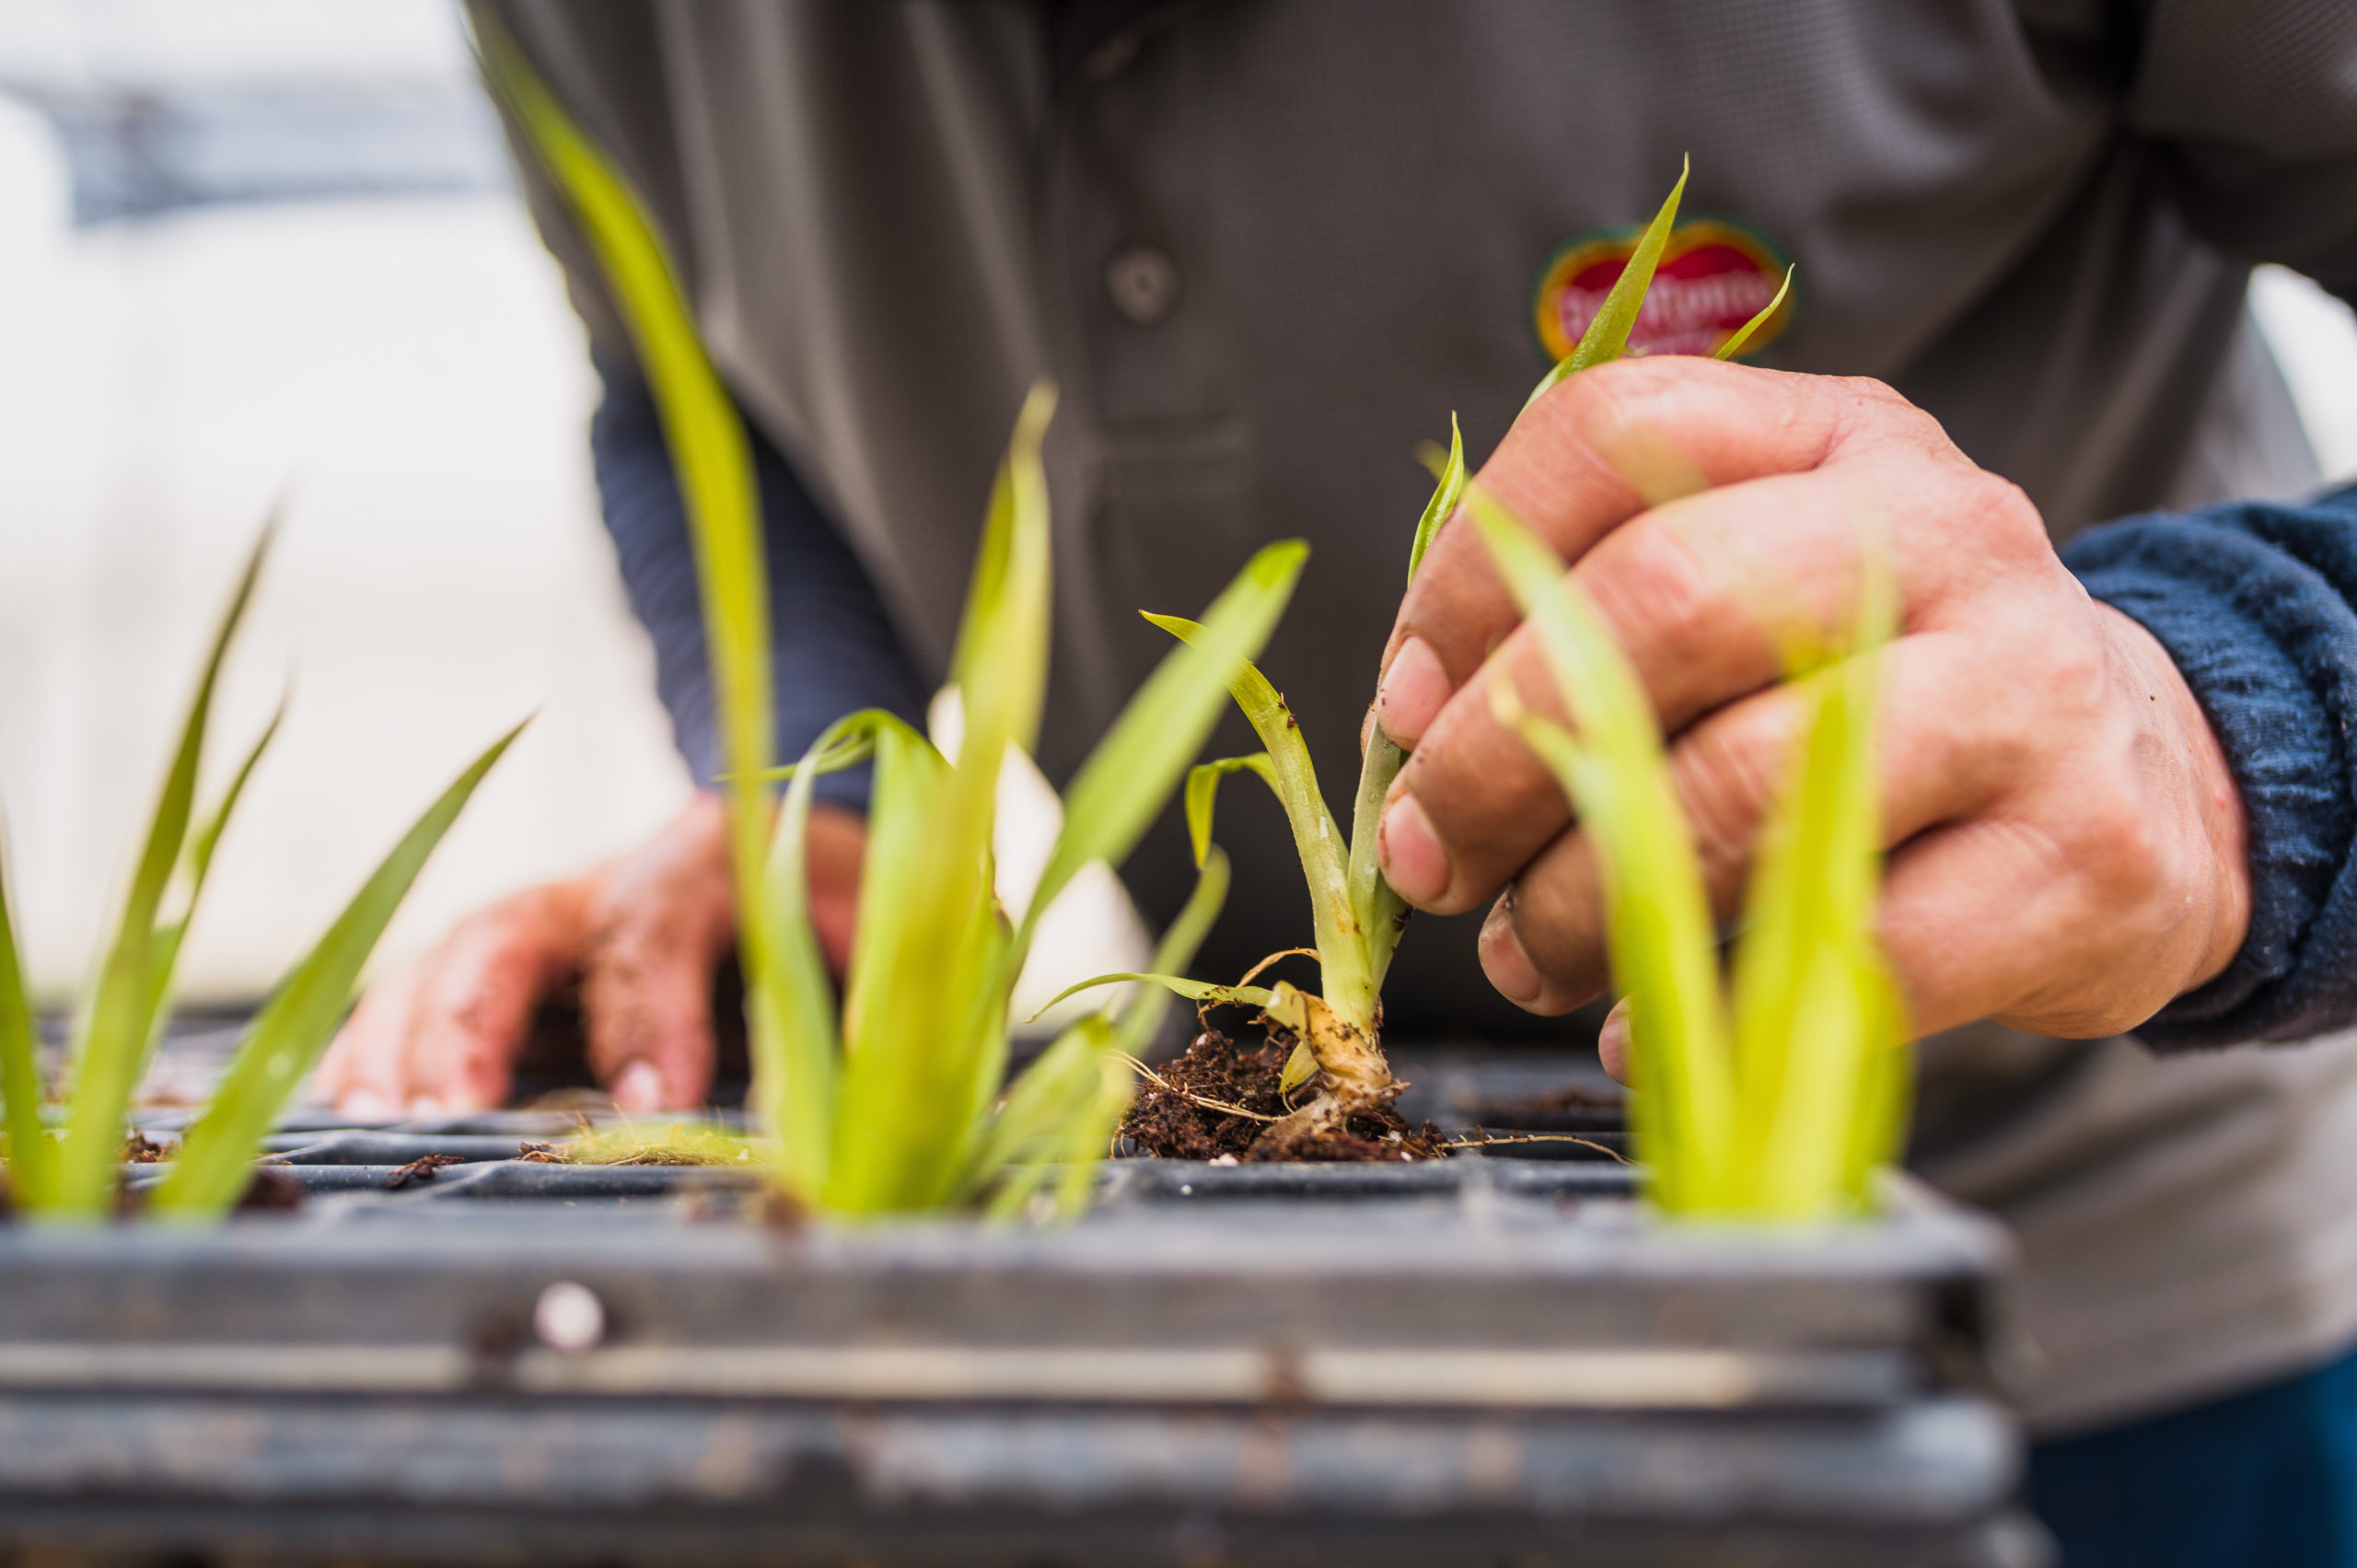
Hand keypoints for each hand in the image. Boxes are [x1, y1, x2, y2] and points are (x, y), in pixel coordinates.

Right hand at [313, 793, 865, 1113]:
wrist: (806, 843)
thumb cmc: (845, 902)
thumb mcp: (890, 931)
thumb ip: (879, 990)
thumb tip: (862, 1082)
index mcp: (706, 861)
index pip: (654, 920)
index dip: (645, 1007)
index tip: (651, 1100)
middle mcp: (604, 882)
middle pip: (513, 927)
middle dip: (476, 1017)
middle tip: (459, 1111)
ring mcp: (545, 922)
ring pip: (448, 959)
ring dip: (404, 1039)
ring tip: (379, 1125)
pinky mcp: (509, 966)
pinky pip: (423, 991)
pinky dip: (377, 1045)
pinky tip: (346, 1109)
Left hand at [1371, 357, 2249, 1072]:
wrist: (2153, 783)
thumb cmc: (1887, 690)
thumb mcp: (1763, 592)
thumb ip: (1596, 614)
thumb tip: (1411, 725)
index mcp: (1832, 438)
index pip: (1608, 439)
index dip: (1468, 579)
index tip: (1399, 709)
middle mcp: (1938, 530)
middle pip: (1663, 605)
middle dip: (1499, 755)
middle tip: (1430, 861)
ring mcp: (2026, 689)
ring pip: (1745, 787)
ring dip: (1581, 897)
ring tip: (1520, 956)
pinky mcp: (2081, 857)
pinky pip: (1854, 949)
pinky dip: (1706, 1003)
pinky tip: (1633, 1023)